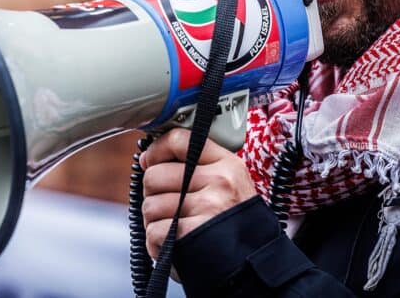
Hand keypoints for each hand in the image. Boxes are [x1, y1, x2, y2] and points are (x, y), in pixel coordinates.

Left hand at [140, 128, 255, 259]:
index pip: (179, 140)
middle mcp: (218, 181)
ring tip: (172, 226)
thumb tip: (147, 159)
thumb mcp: (227, 183)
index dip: (156, 150)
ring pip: (150, 205)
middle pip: (155, 175)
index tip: (150, 161)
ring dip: (154, 220)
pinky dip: (156, 242)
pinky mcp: (194, 233)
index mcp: (226, 163)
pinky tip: (172, 244)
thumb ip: (194, 166)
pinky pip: (154, 231)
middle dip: (152, 193)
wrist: (251, 260)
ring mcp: (207, 207)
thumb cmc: (232, 221)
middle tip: (166, 204)